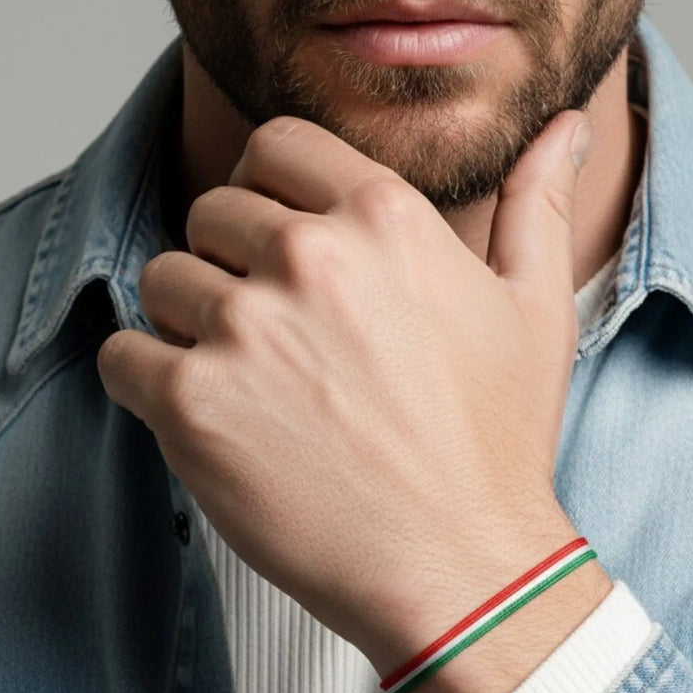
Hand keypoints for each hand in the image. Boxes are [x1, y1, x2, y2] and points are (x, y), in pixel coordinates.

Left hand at [96, 111, 593, 672]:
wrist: (460, 566)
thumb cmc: (499, 443)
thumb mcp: (537, 309)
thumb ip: (536, 204)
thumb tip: (569, 127)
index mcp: (385, 217)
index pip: (276, 145)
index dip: (269, 189)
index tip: (279, 239)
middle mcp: (309, 256)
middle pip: (213, 212)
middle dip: (232, 260)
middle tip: (277, 332)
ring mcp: (246, 328)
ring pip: (163, 280)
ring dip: (190, 322)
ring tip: (249, 381)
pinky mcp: (194, 404)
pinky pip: (123, 355)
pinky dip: (147, 379)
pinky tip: (207, 414)